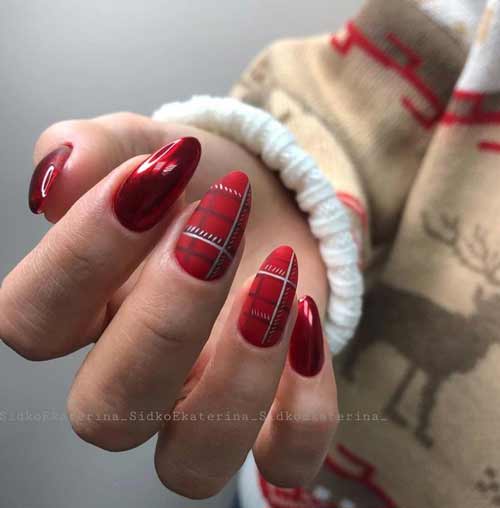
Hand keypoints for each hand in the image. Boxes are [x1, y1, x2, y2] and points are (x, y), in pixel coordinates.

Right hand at [0, 112, 336, 497]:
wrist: (271, 198)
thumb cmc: (202, 179)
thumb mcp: (150, 146)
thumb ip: (97, 148)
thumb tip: (58, 176)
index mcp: (85, 313)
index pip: (30, 322)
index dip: (81, 254)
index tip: (151, 179)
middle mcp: (135, 376)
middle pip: (105, 412)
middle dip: (164, 318)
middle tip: (212, 229)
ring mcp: (204, 409)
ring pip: (192, 464)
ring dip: (239, 373)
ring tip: (275, 275)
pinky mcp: (274, 418)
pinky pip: (286, 459)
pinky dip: (305, 406)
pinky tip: (306, 320)